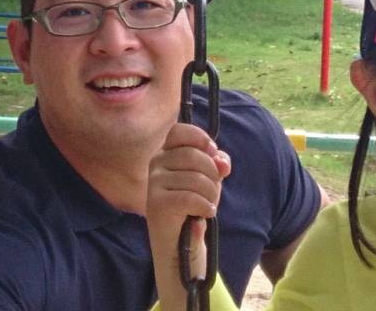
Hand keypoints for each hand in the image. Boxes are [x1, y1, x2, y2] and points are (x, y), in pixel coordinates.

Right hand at [147, 122, 232, 284]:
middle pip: (195, 156)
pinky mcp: (157, 203)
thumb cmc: (194, 205)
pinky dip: (205, 207)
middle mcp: (156, 163)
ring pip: (196, 178)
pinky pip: (191, 198)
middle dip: (213, 175)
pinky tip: (204, 214)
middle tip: (213, 192)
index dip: (199, 138)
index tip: (212, 151)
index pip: (179, 131)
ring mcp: (154, 183)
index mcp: (167, 153)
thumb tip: (221, 162)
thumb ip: (217, 164)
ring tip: (208, 205)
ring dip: (211, 195)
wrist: (180, 243)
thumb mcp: (209, 179)